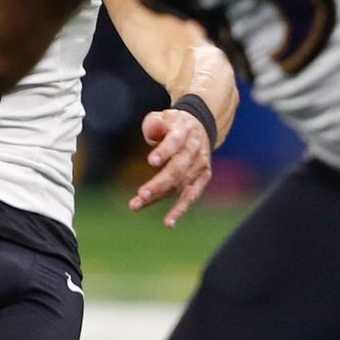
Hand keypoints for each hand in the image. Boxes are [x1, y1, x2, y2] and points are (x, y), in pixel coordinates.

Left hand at [130, 108, 213, 227]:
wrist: (200, 127)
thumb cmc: (172, 124)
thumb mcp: (162, 117)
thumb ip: (154, 123)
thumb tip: (153, 130)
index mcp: (184, 130)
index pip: (175, 141)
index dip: (164, 151)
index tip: (151, 161)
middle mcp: (195, 149)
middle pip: (178, 168)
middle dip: (159, 183)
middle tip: (140, 194)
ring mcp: (200, 164)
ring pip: (180, 184)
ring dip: (159, 196)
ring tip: (136, 205)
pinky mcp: (202, 177)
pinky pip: (191, 196)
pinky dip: (180, 209)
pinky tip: (168, 222)